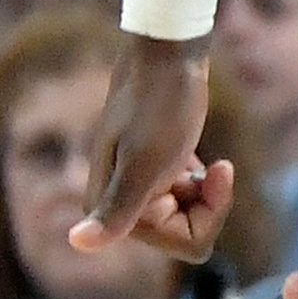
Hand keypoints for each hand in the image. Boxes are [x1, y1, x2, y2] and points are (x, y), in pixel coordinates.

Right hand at [67, 35, 237, 263]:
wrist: (166, 55)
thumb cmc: (159, 104)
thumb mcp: (146, 162)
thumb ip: (117, 209)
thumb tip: (78, 242)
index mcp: (111, 210)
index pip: (182, 244)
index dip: (208, 213)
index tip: (217, 171)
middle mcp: (116, 208)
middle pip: (187, 234)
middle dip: (209, 203)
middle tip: (219, 166)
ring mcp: (133, 192)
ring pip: (188, 218)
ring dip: (206, 190)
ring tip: (208, 160)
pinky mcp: (150, 176)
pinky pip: (185, 201)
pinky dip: (200, 182)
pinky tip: (197, 156)